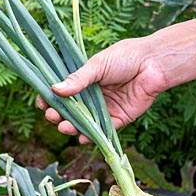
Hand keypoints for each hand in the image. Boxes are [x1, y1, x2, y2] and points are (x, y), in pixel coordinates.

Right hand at [36, 36, 169, 142]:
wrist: (154, 63)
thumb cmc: (125, 57)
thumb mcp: (97, 65)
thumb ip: (77, 79)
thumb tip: (54, 89)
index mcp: (84, 81)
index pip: (62, 93)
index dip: (50, 99)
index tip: (41, 102)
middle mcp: (92, 97)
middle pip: (70, 111)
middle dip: (58, 115)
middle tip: (51, 115)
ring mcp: (104, 109)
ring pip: (83, 123)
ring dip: (72, 127)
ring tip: (64, 126)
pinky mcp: (118, 119)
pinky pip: (102, 131)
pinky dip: (91, 136)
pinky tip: (81, 138)